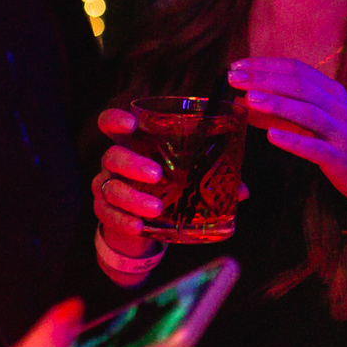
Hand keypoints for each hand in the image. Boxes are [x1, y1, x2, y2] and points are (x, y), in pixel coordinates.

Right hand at [92, 108, 248, 265]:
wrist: (137, 224)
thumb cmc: (162, 187)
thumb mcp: (182, 177)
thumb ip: (209, 177)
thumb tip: (242, 190)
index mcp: (133, 145)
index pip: (112, 124)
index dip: (116, 120)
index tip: (131, 123)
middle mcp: (114, 163)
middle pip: (113, 156)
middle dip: (134, 163)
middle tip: (158, 174)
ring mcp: (106, 187)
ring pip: (112, 188)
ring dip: (134, 198)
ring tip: (156, 207)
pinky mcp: (104, 212)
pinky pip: (109, 215)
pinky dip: (124, 220)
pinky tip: (139, 226)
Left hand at [227, 58, 346, 221]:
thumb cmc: (345, 143)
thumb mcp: (322, 118)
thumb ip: (289, 107)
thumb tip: (249, 99)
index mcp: (332, 92)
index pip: (297, 69)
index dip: (266, 65)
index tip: (238, 64)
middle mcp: (338, 107)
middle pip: (299, 86)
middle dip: (265, 79)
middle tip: (235, 77)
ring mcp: (340, 132)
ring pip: (307, 113)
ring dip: (277, 104)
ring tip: (250, 99)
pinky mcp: (339, 158)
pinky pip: (315, 148)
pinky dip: (293, 141)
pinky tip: (271, 137)